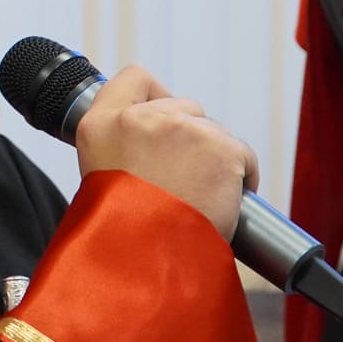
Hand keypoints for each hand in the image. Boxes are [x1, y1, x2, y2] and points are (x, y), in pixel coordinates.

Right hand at [73, 65, 255, 239]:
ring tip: (198, 197)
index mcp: (101, 125)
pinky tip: (224, 200)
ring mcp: (183, 129)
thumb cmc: (126, 234)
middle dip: (189, 137)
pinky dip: (240, 176)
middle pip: (184, 106)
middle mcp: (140, 118)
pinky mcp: (221, 147)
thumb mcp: (102, 182)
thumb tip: (156, 148)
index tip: (163, 120)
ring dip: (212, 158)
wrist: (149, 262)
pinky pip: (242, 154)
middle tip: (181, 178)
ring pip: (213, 131)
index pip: (134, 79)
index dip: (154, 95)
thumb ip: (124, 150)